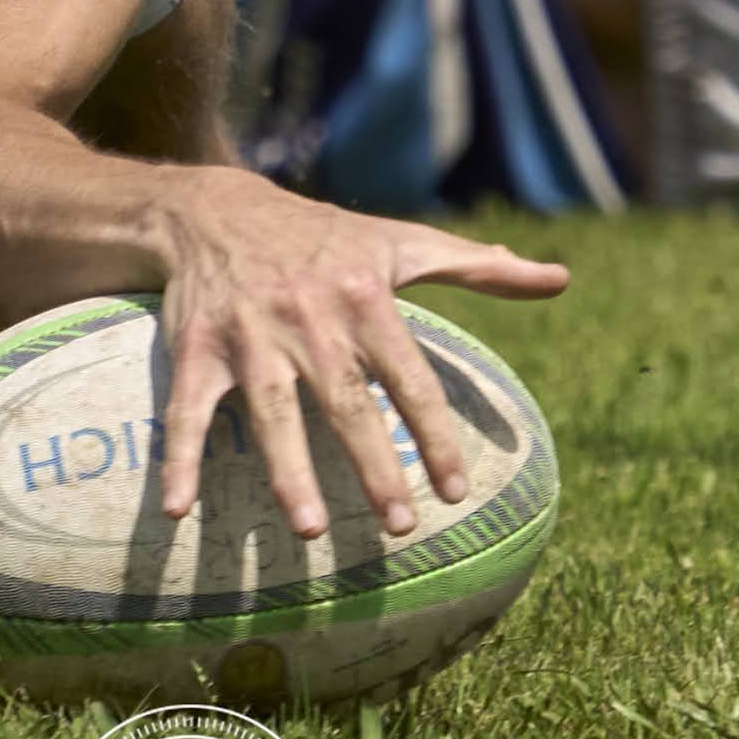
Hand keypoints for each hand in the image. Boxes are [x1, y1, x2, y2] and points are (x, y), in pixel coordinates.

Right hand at [146, 166, 562, 541]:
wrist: (217, 209)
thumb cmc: (323, 240)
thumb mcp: (401, 244)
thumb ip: (480, 268)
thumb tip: (559, 278)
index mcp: (364, 297)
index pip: (409, 376)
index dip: (434, 433)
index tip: (456, 490)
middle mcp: (309, 317)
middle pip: (346, 402)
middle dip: (374, 463)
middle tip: (398, 524)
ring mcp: (249, 335)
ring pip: (272, 411)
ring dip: (287, 470)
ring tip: (309, 528)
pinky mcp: (197, 349)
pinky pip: (187, 410)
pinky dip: (179, 458)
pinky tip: (179, 509)